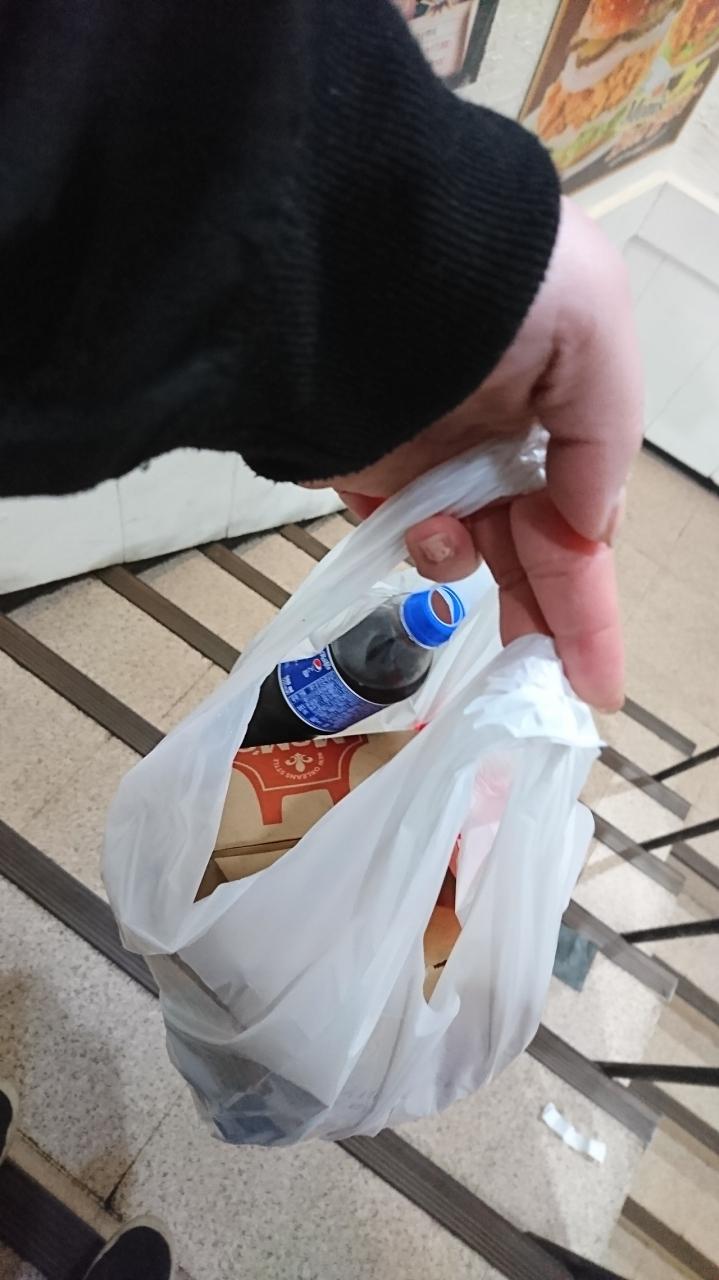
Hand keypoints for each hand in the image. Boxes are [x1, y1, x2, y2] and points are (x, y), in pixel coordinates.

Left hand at [327, 198, 642, 710]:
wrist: (342, 240)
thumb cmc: (487, 268)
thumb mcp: (592, 327)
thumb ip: (604, 434)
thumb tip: (591, 523)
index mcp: (557, 395)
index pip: (580, 518)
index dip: (589, 599)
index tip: (594, 681)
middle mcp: (495, 427)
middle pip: (522, 546)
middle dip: (538, 611)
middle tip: (545, 683)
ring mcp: (425, 446)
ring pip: (457, 546)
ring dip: (462, 561)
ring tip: (446, 532)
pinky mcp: (359, 457)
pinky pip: (392, 524)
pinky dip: (409, 538)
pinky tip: (415, 521)